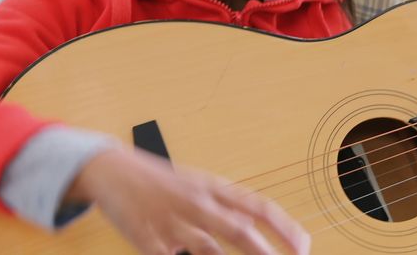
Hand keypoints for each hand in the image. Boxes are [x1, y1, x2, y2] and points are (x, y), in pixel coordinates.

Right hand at [66, 147, 309, 254]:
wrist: (113, 170)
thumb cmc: (163, 183)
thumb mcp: (200, 187)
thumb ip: (228, 208)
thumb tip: (263, 228)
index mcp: (214, 188)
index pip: (258, 207)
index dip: (284, 227)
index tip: (304, 246)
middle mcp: (197, 202)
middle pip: (238, 230)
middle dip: (265, 253)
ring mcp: (171, 220)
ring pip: (207, 247)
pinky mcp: (146, 236)